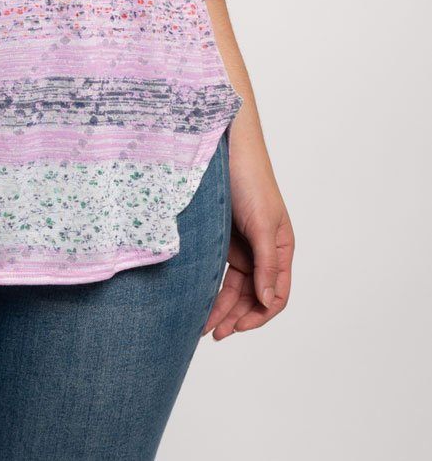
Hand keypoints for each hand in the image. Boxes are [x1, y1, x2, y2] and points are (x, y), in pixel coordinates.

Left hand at [203, 133, 293, 339]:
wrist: (224, 147)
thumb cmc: (250, 179)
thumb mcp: (262, 224)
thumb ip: (266, 264)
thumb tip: (268, 301)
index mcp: (280, 249)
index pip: (277, 294)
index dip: (259, 315)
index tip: (236, 328)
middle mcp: (262, 250)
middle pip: (252, 295)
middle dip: (235, 316)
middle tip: (212, 333)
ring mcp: (241, 244)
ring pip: (233, 286)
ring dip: (220, 307)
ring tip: (201, 326)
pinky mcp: (220, 236)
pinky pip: (217, 270)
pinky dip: (210, 287)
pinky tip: (198, 300)